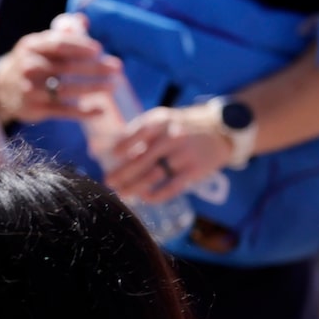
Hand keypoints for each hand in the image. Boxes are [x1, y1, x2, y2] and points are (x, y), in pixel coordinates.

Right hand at [0, 17, 124, 124]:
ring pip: (65, 90)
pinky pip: (62, 111)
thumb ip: (62, 33)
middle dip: (94, 68)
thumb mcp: (39, 44)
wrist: (1, 89)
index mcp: (31, 47)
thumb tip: (83, 20)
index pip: (58, 45)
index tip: (99, 50)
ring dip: (92, 88)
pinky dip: (82, 112)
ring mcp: (29, 90)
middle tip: (117, 68)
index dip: (79, 47)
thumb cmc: (31, 62)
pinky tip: (99, 111)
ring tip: (112, 86)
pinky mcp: (33, 109)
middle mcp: (28, 67)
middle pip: (65, 67)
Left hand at [105, 102, 232, 204]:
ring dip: (133, 187)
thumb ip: (133, 134)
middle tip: (108, 182)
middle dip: (121, 174)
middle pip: (140, 160)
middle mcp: (172, 136)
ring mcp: (184, 154)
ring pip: (152, 176)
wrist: (223, 129)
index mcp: (160, 120)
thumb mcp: (161, 120)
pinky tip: (144, 198)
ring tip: (121, 193)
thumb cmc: (181, 126)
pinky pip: (170, 188)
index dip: (118, 148)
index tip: (104, 158)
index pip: (133, 135)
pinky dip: (155, 195)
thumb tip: (96, 149)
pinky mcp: (194, 171)